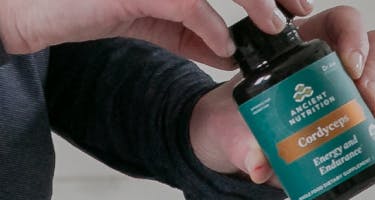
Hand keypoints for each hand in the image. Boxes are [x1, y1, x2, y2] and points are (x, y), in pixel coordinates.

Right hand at [0, 0, 310, 68]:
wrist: (45, 7)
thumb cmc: (98, 5)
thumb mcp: (156, 21)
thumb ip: (193, 34)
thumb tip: (228, 53)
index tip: (292, 1)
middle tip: (298, 9)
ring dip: (254, 1)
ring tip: (274, 29)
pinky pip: (187, 3)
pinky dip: (210, 27)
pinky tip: (224, 49)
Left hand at [190, 6, 374, 186]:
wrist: (231, 139)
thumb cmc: (232, 123)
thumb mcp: (233, 131)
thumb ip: (243, 148)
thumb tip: (258, 167)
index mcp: (293, 57)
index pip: (335, 25)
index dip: (351, 36)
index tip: (350, 66)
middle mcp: (318, 70)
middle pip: (365, 55)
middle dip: (373, 76)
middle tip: (367, 103)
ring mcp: (333, 93)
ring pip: (370, 80)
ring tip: (370, 121)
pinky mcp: (340, 117)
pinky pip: (366, 109)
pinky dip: (371, 122)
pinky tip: (367, 135)